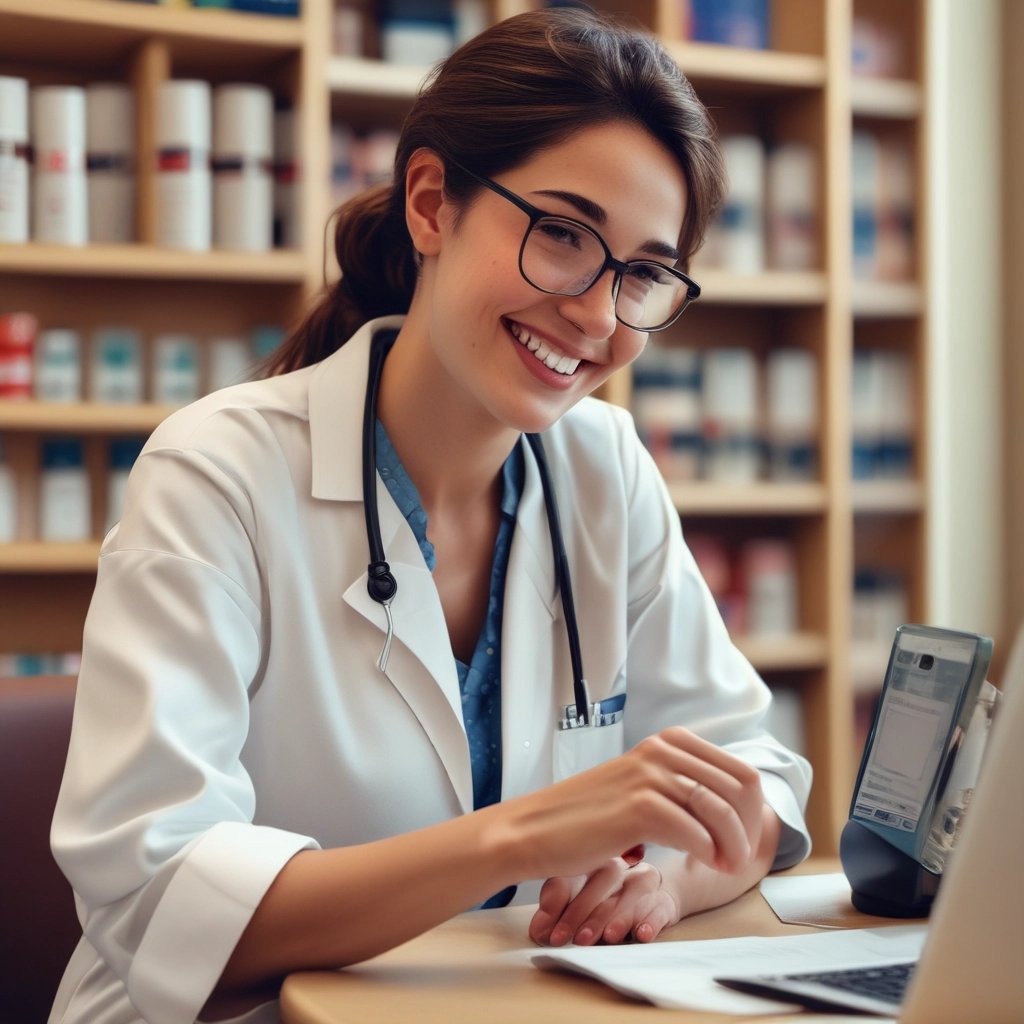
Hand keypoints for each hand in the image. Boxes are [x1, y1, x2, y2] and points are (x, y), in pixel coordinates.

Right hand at [502, 726, 766, 883]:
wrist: (534, 830)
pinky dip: (709, 853)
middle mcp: (661, 751)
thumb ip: (677, 786)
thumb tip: (728, 807)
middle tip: (741, 857)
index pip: (739, 770)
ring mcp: (649, 776)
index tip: (746, 837)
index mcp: (667, 742)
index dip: (753, 810)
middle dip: (749, 828)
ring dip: (734, 844)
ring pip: (720, 809)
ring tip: (728, 866)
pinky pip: (695, 832)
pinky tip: (705, 865)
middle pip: (739, 788)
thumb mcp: (638, 786)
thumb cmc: (585, 817)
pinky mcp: (638, 807)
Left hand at [529, 851, 678, 946]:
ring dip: (618, 917)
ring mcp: (642, 881)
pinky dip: (650, 921)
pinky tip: (642, 934)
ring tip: (608, 937)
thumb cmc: (606, 897)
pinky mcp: (664, 900)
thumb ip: (556, 912)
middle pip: (601, 884)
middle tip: (576, 940)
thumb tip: (539, 931)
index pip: (572, 877)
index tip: (551, 935)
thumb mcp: (577, 899)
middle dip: (586, 915)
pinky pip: (659, 908)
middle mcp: (617, 866)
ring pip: (630, 894)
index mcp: (589, 860)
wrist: (651, 897)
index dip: (560, 907)